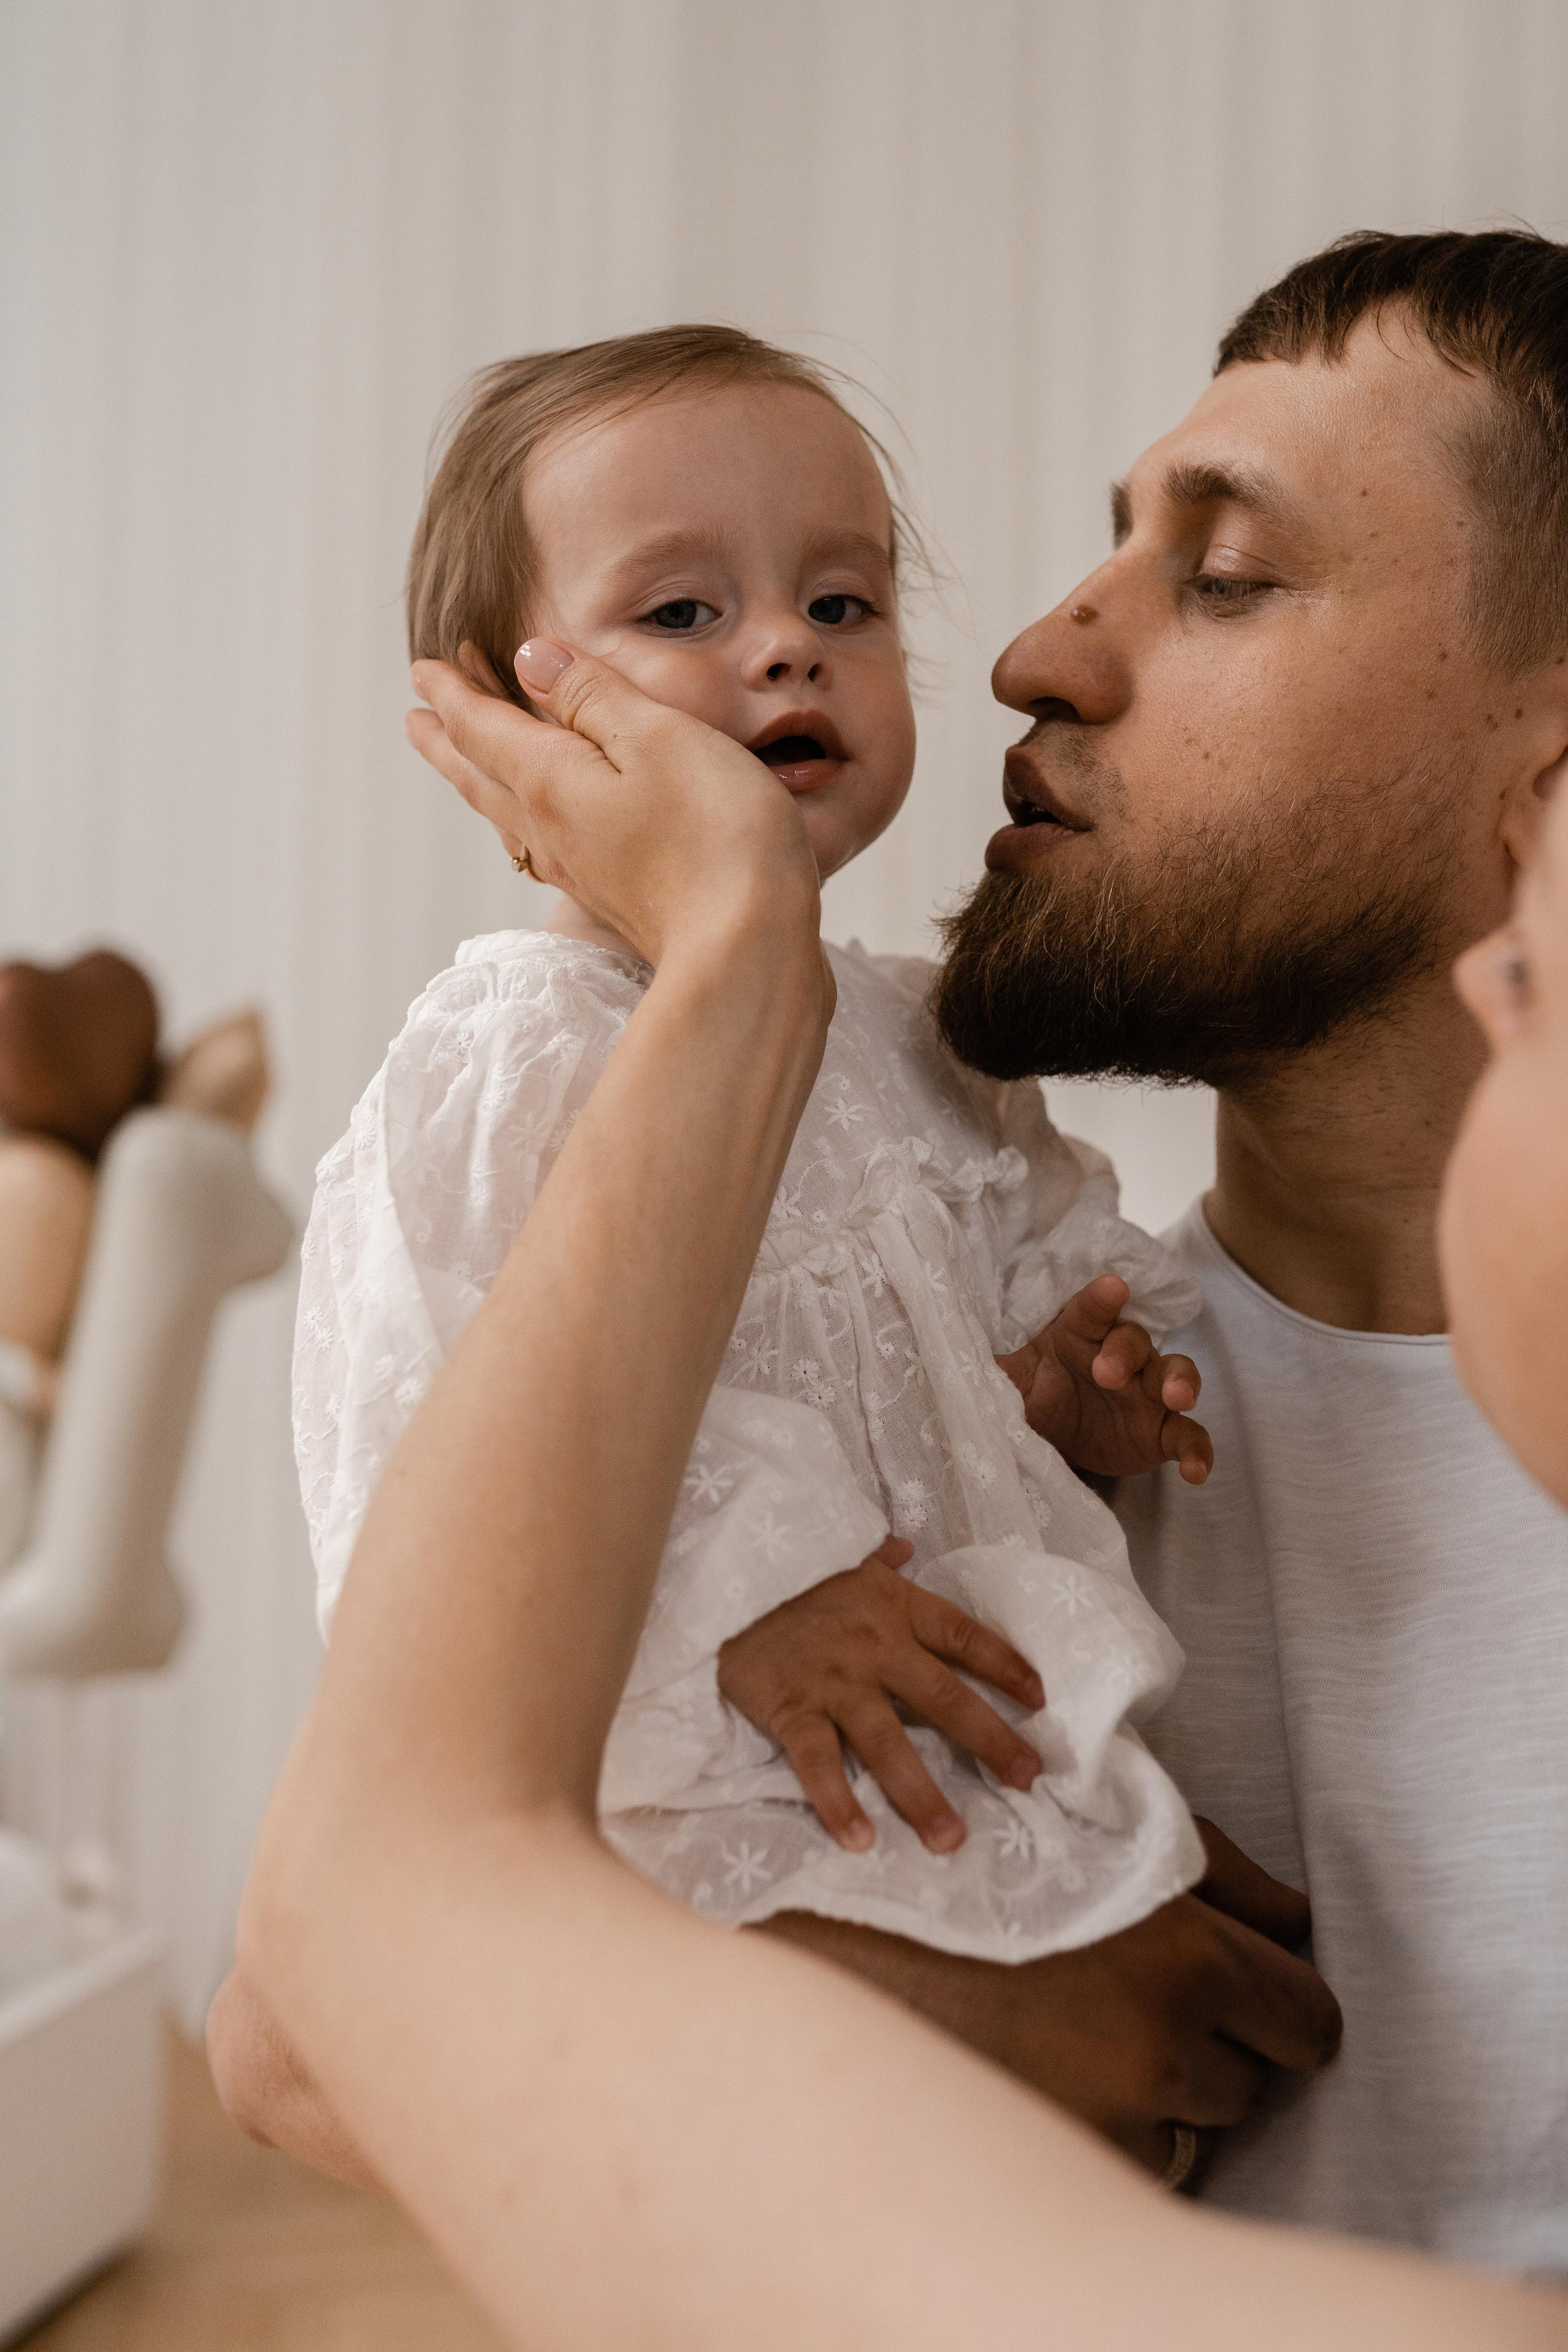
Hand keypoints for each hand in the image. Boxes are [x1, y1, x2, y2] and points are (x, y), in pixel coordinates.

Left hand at [407, 641, 820, 972]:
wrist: (746, 954)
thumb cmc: (716, 836)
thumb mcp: (658, 736)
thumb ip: (592, 695)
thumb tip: (531, 659)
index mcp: (551, 781)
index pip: (483, 727)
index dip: (452, 692)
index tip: (424, 668)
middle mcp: (551, 830)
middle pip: (481, 776)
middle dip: (448, 740)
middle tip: (418, 717)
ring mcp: (581, 871)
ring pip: (506, 815)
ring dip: (476, 781)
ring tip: (460, 764)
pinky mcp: (612, 898)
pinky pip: (539, 848)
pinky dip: (517, 823)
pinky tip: (530, 834)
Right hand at [717, 1537, 1047, 1853]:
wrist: (719, 1579)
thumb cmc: (787, 1577)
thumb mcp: (840, 1560)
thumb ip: (878, 1561)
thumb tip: (904, 1546)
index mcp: (894, 1607)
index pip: (962, 1636)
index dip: (1005, 1665)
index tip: (1041, 1698)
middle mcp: (874, 1646)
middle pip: (944, 1697)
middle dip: (990, 1741)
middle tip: (1027, 1780)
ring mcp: (834, 1682)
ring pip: (888, 1743)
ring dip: (921, 1794)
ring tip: (950, 1839)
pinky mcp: (791, 1709)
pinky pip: (819, 1763)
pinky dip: (838, 1802)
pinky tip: (859, 1840)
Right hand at [759, 1817, 1339, 2179]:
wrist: (845, 1925)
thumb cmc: (981, 1861)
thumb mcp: (1108, 1836)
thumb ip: (1223, 1875)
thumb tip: (1299, 1921)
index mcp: (1187, 1956)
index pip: (1309, 2023)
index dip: (1290, 2011)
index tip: (1269, 2006)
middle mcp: (1159, 2049)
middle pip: (1252, 2081)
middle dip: (1216, 2047)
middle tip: (1145, 2002)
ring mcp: (1107, 2119)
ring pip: (1186, 2127)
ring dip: (1156, 2091)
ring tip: (1078, 2026)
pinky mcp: (1057, 2162)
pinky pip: (1123, 2156)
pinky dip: (1100, 2124)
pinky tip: (1045, 2065)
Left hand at [996, 1272, 1212, 1483]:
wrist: (1051, 1442)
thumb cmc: (1031, 1396)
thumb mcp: (1007, 1384)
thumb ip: (986, 1371)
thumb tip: (941, 1354)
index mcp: (1077, 1334)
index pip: (1090, 1310)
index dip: (1101, 1299)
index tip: (1111, 1287)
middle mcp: (1119, 1356)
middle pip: (1134, 1340)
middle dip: (1125, 1352)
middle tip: (1107, 1374)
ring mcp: (1146, 1394)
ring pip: (1176, 1374)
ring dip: (1181, 1382)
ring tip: (1178, 1399)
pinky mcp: (1161, 1433)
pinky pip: (1189, 1436)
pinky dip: (1198, 1451)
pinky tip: (1196, 1473)